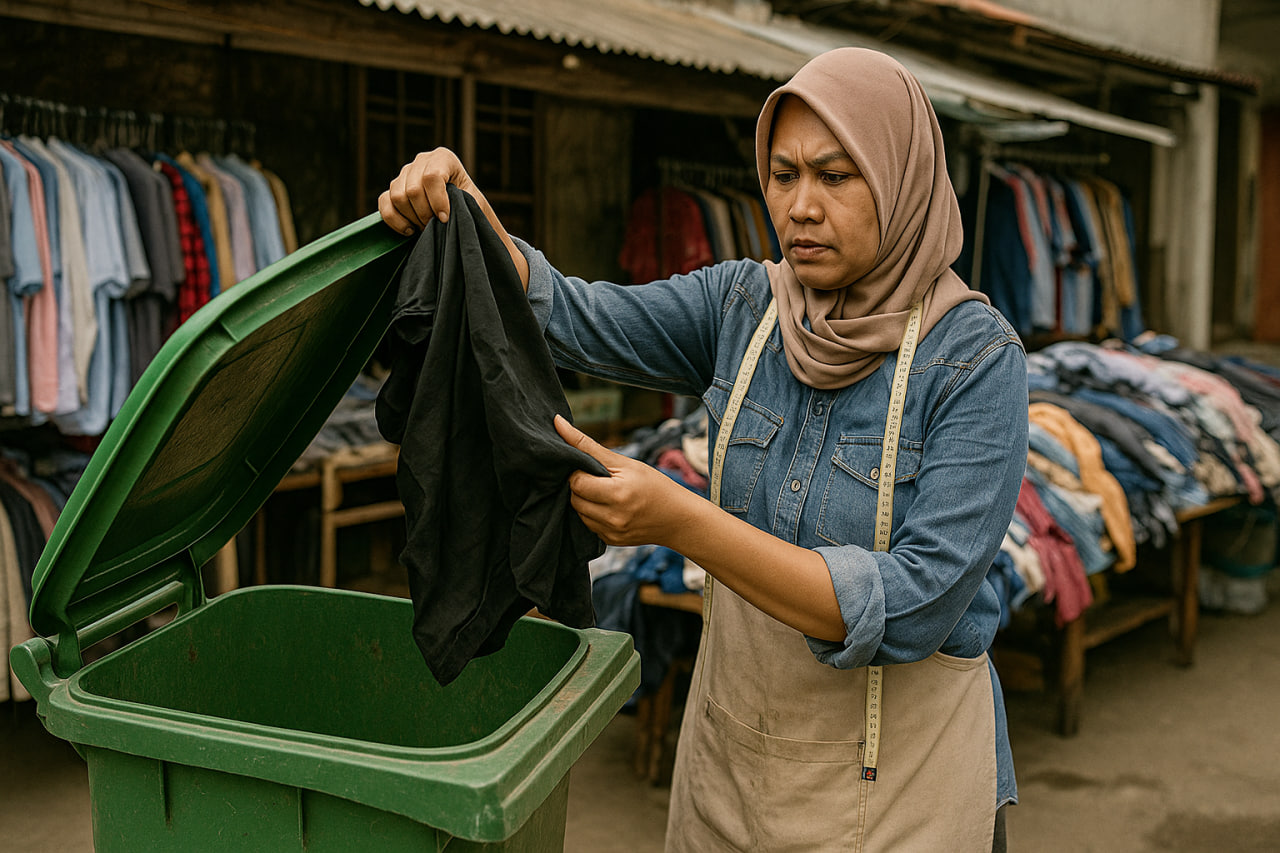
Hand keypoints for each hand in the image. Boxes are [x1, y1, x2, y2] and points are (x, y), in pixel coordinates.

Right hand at [379, 148, 478, 233]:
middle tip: (437, 226)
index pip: (432, 176)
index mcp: (443, 158)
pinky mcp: (393, 189)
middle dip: (425, 214)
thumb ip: (460, 203)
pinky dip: (395, 221)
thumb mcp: (472, 203)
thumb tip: (442, 216)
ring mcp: (405, 174)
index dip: (437, 201)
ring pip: (397, 197)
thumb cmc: (470, 208)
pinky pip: (384, 203)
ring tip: (427, 227)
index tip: (445, 219)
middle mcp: (421, 161)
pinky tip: (410, 230)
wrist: (462, 214)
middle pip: (413, 189)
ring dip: (412, 218)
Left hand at [554, 415, 696, 547]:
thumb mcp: (625, 462)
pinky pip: (588, 525)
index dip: (579, 472)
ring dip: (585, 500)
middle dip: (581, 486)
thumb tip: (558, 423)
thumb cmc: (654, 485)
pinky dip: (593, 514)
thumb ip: (587, 445)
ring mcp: (611, 532)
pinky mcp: (610, 541)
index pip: (576, 482)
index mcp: (617, 494)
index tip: (592, 467)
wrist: (678, 519)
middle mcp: (613, 517)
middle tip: (599, 478)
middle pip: (574, 498)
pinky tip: (609, 507)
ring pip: (578, 512)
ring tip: (604, 492)